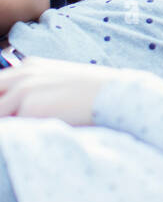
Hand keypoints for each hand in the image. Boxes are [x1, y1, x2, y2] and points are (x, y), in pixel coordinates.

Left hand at [0, 58, 122, 124]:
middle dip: (2, 111)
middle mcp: (23, 74)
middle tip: (15, 123)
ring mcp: (24, 89)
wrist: (113, 94)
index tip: (10, 114)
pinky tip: (37, 135)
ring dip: (9, 124)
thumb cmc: (91, 94)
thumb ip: (35, 92)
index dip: (3, 102)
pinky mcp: (29, 106)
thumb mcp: (58, 84)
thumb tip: (19, 112)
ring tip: (29, 131)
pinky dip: (18, 134)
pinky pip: (10, 127)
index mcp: (30, 66)